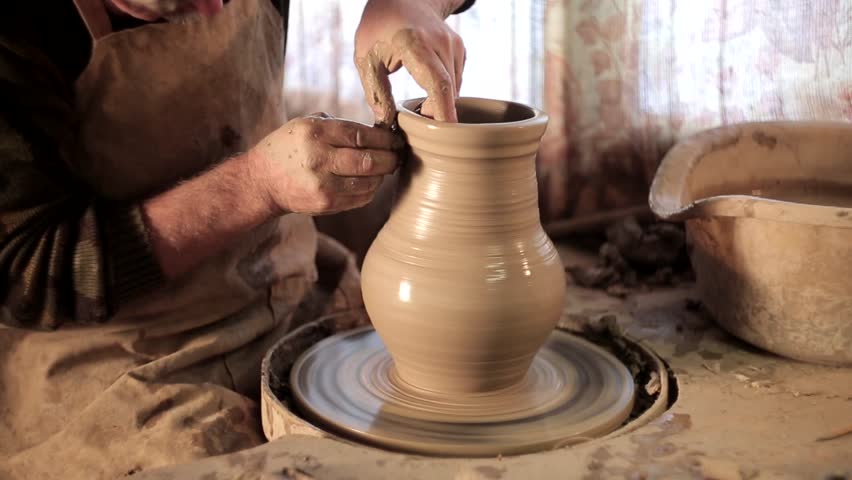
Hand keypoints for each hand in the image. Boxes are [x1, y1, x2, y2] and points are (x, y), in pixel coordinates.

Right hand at [252, 113, 401, 215]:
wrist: (261, 181)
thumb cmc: (288, 147)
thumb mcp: (304, 124)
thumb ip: (338, 126)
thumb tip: (379, 130)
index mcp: (314, 132)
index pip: (360, 135)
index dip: (384, 138)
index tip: (395, 138)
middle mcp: (318, 159)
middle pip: (368, 160)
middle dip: (390, 158)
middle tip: (398, 154)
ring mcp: (322, 185)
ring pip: (368, 181)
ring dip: (382, 174)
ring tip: (386, 167)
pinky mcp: (325, 204)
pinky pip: (361, 198)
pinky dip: (371, 189)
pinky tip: (371, 181)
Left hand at [355, 0, 466, 124]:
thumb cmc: (378, 29)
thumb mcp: (366, 59)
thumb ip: (375, 92)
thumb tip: (385, 123)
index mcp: (414, 44)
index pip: (437, 84)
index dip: (443, 112)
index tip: (444, 135)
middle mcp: (440, 43)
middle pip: (448, 92)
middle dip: (436, 114)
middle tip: (416, 123)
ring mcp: (453, 45)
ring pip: (454, 89)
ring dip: (440, 103)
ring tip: (419, 104)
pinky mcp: (459, 49)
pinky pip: (456, 81)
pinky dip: (444, 92)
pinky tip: (427, 87)